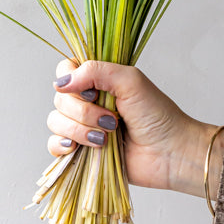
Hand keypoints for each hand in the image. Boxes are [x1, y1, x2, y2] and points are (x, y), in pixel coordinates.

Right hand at [47, 59, 223, 197]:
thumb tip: (62, 83)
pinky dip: (61, 145)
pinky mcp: (81, 150)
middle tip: (111, 120)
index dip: (70, 80)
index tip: (91, 92)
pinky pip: (54, 145)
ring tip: (105, 138)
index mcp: (98, 80)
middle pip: (59, 98)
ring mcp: (83, 126)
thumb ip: (96, 72)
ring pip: (55, 121)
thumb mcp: (130, 81)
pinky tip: (76, 147)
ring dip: (78, 130)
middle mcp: (88, 101)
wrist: (169, 153)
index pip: (65, 70)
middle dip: (83, 112)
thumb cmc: (157, 114)